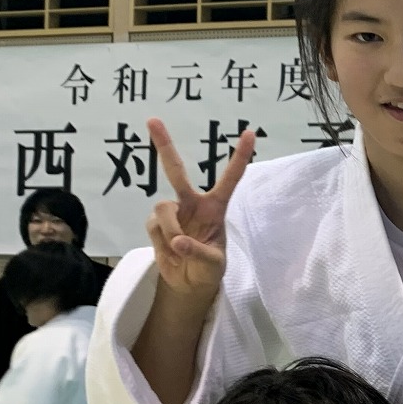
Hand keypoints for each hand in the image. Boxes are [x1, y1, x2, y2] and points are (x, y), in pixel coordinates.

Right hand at [145, 117, 254, 299]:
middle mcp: (191, 204)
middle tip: (152, 119)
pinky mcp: (156, 224)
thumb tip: (178, 241)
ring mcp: (172, 212)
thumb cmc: (208, 269)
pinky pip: (154, 225)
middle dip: (164, 145)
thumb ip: (199, 253)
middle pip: (176, 170)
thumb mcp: (213, 265)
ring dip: (171, 228)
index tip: (250, 133)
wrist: (189, 284)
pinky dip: (162, 241)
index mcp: (215, 208)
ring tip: (179, 249)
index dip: (239, 157)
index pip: (230, 179)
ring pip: (163, 207)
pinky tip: (171, 252)